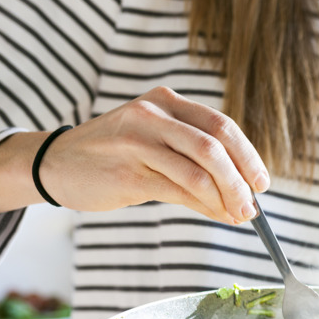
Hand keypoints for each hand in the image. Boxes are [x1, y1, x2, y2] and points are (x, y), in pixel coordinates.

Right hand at [0, 87, 269, 223]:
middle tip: (253, 207)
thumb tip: (240, 194)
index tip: (262, 183)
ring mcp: (138, 140)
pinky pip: (178, 190)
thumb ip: (193, 160)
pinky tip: (217, 216)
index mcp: (166, 102)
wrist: (56, 163)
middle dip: (241, 179)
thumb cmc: (114, 156)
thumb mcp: (155, 143)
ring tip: (237, 216)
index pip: (221, 126)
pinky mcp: (127, 171)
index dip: (248, 156)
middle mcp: (153, 114)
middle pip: (215, 145)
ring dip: (225, 198)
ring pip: (199, 170)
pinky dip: (204, 207)